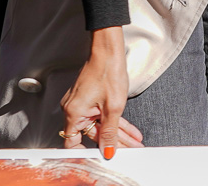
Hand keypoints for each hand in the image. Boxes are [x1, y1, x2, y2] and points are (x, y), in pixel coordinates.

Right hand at [61, 27, 143, 157]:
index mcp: (73, 112)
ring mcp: (82, 103)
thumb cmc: (108, 71)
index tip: (101, 156)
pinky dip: (115, 121)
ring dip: (118, 133)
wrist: (108, 49)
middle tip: (130, 148)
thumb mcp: (113, 107)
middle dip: (114, 142)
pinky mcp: (89, 97)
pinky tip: (130, 129)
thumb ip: (109, 132)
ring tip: (134, 141)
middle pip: (93, 133)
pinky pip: (101, 114)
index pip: (72, 142)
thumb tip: (107, 149)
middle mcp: (73, 108)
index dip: (86, 152)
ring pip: (100, 124)